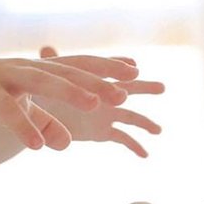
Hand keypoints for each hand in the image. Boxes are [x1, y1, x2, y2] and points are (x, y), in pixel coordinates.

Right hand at [0, 55, 138, 149]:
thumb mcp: (20, 112)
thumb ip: (44, 122)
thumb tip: (65, 143)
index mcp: (37, 71)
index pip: (77, 67)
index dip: (105, 69)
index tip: (134, 72)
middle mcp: (24, 68)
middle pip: (67, 71)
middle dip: (97, 81)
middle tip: (125, 92)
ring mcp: (3, 76)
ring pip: (41, 80)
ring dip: (69, 91)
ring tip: (96, 104)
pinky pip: (6, 109)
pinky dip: (23, 126)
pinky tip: (39, 146)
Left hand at [38, 46, 163, 157]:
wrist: (42, 113)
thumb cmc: (45, 90)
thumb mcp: (48, 78)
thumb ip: (53, 65)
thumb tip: (46, 48)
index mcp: (94, 77)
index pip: (110, 69)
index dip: (121, 68)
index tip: (133, 67)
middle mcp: (105, 93)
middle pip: (129, 88)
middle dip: (144, 88)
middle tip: (162, 88)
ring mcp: (107, 113)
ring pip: (130, 116)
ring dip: (145, 122)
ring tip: (158, 130)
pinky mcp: (104, 131)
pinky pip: (123, 138)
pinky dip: (134, 146)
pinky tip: (145, 155)